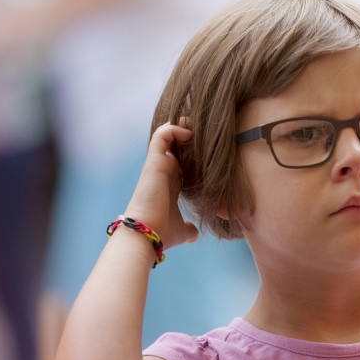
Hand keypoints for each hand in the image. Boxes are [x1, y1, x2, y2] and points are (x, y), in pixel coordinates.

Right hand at [123, 122, 198, 250]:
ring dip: (181, 125)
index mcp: (171, 183)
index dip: (194, 150)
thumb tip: (194, 234)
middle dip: (189, 133)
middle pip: (175, 143)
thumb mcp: (181, 230)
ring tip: (197, 125)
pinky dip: (174, 129)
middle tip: (207, 129)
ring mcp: (158, 164)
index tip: (211, 147)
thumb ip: (188, 229)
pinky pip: (162, 135)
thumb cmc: (162, 232)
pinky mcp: (155, 161)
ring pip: (166, 134)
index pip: (181, 159)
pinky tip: (189, 133)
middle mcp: (164, 170)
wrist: (147, 234)